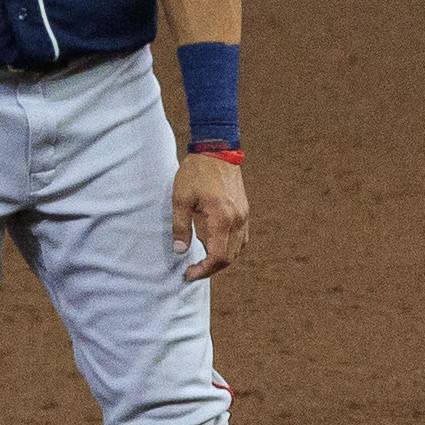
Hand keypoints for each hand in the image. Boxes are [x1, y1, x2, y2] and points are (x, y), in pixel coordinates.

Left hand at [172, 153, 248, 281]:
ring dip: (221, 259)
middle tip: (191, 271)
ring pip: (237, 249)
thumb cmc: (196, 172)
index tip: (188, 274)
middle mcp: (238, 220)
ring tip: (200, 259)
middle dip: (210, 269)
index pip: (218, 257)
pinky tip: (212, 244)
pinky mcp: (244, 211)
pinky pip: (241, 238)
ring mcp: (244, 216)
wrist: (217, 150)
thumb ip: (180, 227)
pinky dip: (229, 247)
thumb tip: (180, 251)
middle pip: (229, 257)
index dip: (203, 270)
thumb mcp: (181, 199)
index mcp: (223, 219)